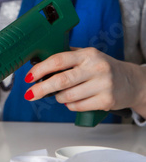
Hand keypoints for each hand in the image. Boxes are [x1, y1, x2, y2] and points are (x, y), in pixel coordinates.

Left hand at [24, 47, 145, 113]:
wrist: (132, 82)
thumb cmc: (102, 68)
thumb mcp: (87, 57)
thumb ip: (66, 58)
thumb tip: (37, 62)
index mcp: (87, 55)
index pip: (59, 60)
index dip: (40, 69)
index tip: (28, 77)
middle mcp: (96, 68)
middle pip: (61, 80)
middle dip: (41, 89)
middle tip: (30, 94)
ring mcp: (103, 84)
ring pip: (67, 96)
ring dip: (58, 98)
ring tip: (61, 95)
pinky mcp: (106, 100)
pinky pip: (77, 106)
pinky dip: (70, 106)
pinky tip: (74, 100)